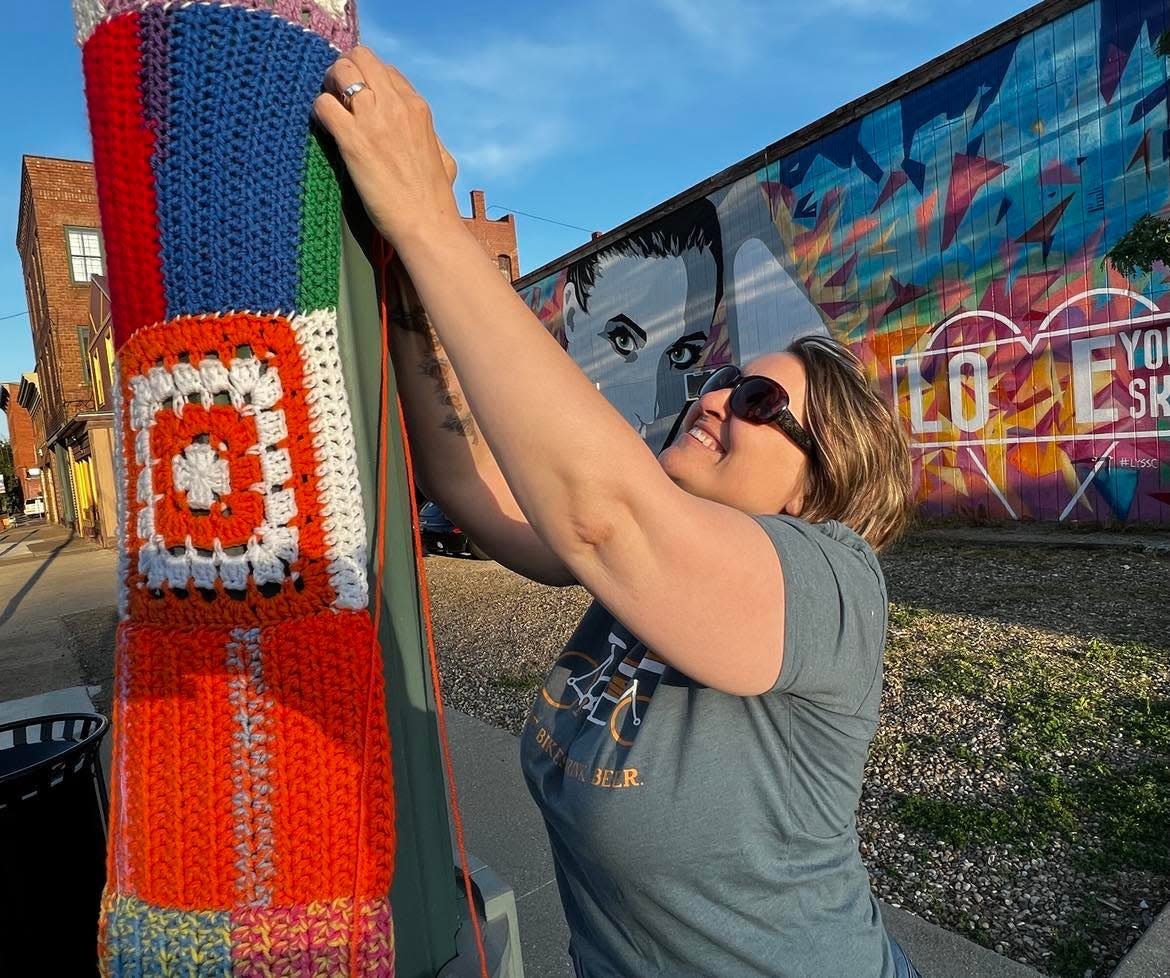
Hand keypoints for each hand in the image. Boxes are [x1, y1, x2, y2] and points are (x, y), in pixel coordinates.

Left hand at [315, 47, 460, 249]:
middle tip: (339, 95)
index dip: (369, 80)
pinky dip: (319, 112)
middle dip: (345, 71)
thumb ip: (430, 136)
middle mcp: (395, 105)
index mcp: (417, 107)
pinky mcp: (353, 141)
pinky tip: (325, 129)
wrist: (426, 223)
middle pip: (361, 57)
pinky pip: (324, 105)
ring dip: (329, 85)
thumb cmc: (435, 198)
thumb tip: (423, 134)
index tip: (361, 99)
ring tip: (331, 108)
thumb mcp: (443, 157)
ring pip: (340, 71)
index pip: (386, 70)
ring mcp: (374, 120)